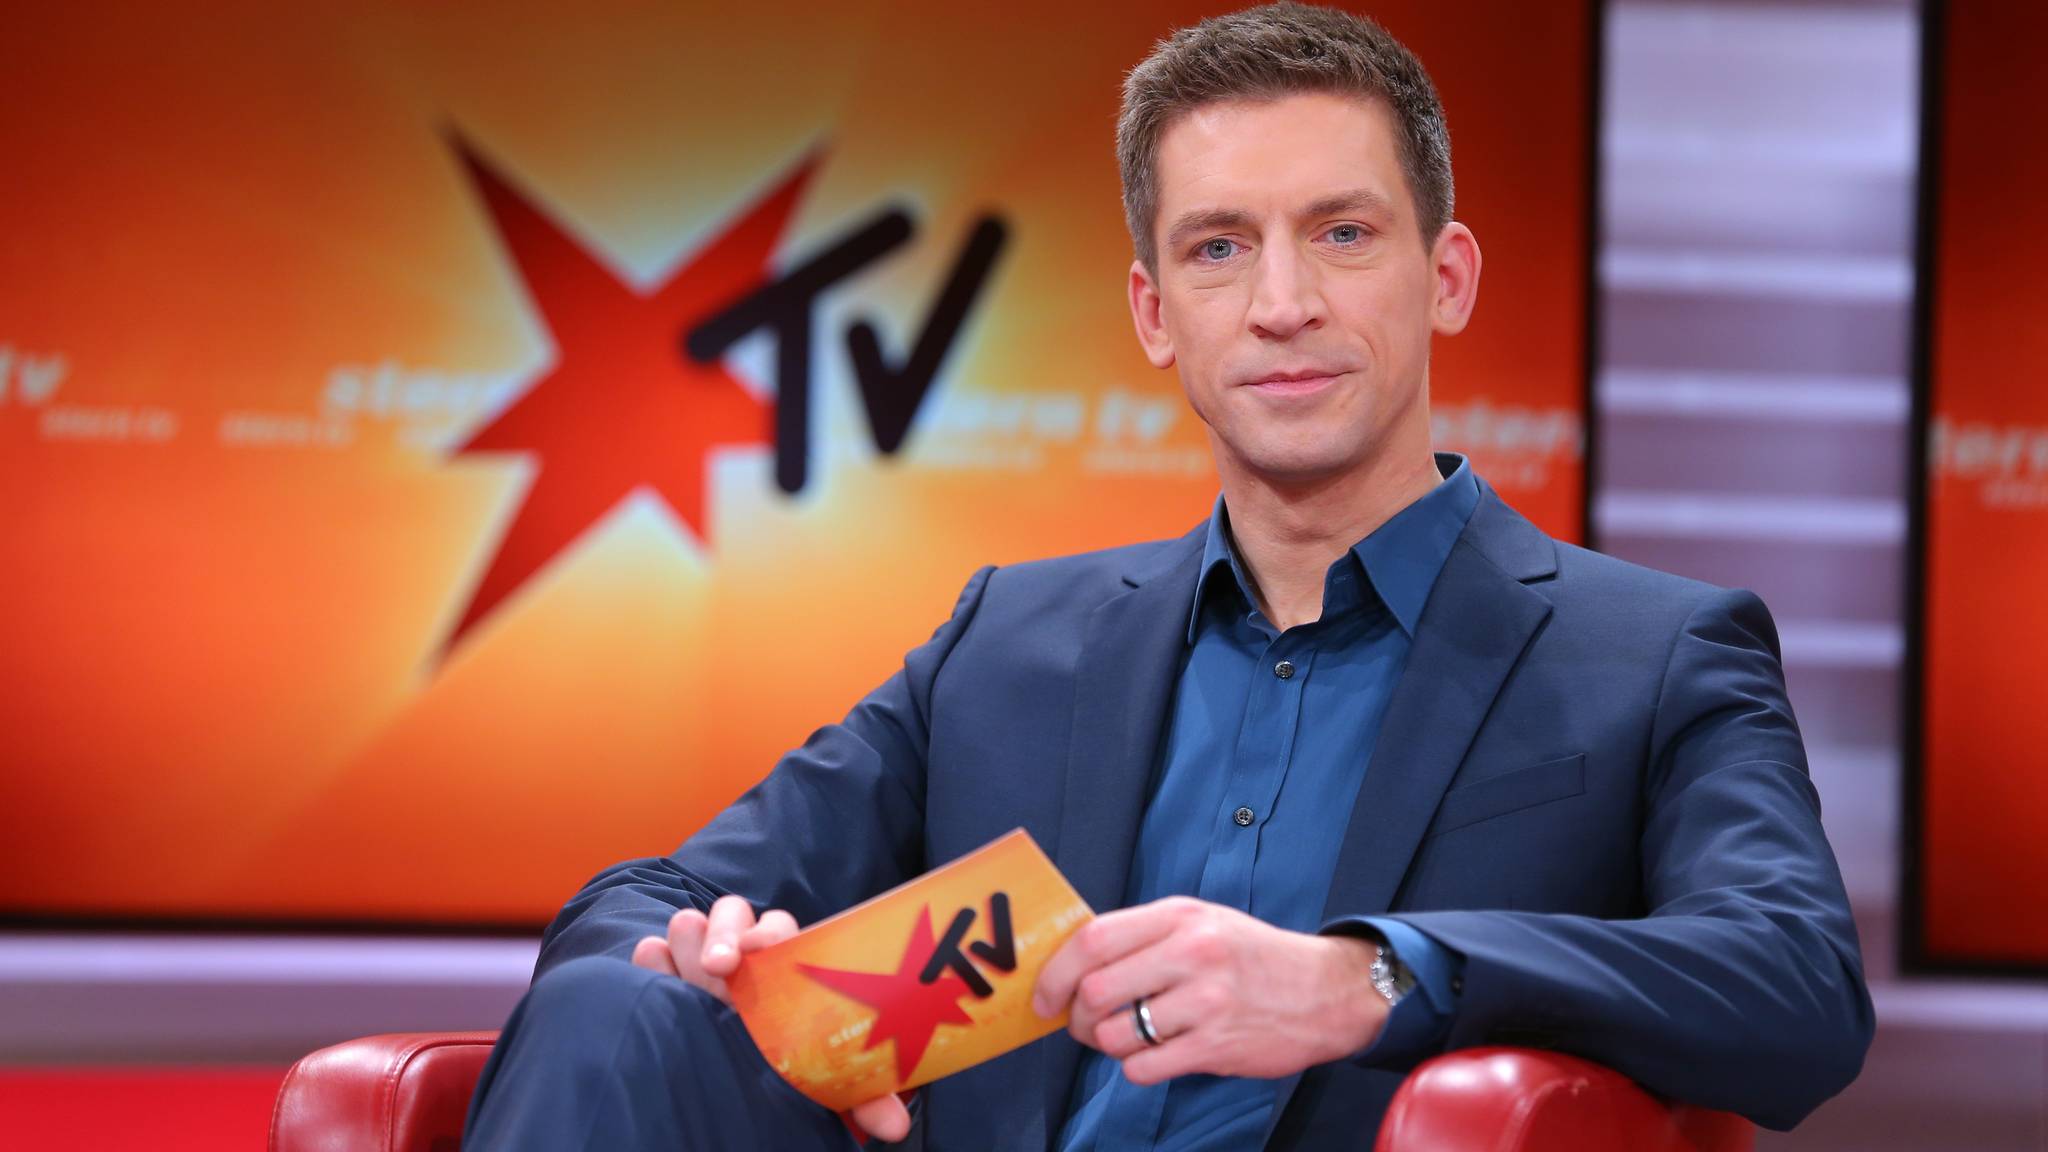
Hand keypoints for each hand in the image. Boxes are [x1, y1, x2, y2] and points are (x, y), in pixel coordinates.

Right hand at [630, 895, 911, 1142]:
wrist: (739, 1089)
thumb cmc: (791, 1074)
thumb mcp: (823, 1085)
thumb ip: (860, 1097)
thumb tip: (894, 1126)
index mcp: (787, 968)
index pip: (783, 932)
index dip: (772, 933)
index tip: (762, 947)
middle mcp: (743, 958)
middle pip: (734, 915)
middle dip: (725, 932)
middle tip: (721, 966)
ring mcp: (699, 963)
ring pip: (691, 923)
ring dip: (689, 940)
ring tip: (687, 969)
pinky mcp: (664, 977)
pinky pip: (652, 951)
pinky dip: (652, 959)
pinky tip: (654, 972)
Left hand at [1030, 896, 1387, 1084]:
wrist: (1325, 990)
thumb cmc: (1251, 955)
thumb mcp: (1201, 921)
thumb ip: (1144, 934)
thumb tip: (1075, 961)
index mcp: (1179, 917)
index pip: (1092, 940)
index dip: (1055, 972)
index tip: (1045, 994)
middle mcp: (1191, 954)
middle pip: (1095, 991)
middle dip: (1076, 1016)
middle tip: (1082, 1023)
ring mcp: (1205, 1002)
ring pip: (1116, 1035)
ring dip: (1105, 1045)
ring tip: (1122, 1038)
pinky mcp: (1216, 1046)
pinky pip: (1145, 1067)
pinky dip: (1136, 1067)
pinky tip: (1154, 1054)